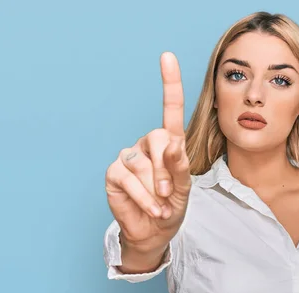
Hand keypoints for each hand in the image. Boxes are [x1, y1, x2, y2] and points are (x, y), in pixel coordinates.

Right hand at [105, 52, 190, 252]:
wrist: (156, 230)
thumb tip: (170, 143)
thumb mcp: (184, 186)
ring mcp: (128, 156)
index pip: (170, 109)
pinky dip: (143, 197)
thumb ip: (179, 164)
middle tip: (169, 192)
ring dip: (155, 188)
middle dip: (167, 169)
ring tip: (161, 204)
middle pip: (158, 138)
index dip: (169, 83)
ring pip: (142, 163)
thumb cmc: (172, 205)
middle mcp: (146, 144)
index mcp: (168, 143)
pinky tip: (151, 208)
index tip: (167, 57)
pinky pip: (128, 178)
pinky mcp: (113, 172)